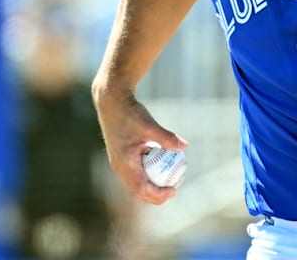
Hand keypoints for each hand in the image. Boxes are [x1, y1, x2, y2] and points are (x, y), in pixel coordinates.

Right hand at [92, 86, 187, 204]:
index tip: (174, 191)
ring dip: (151, 186)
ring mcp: (119, 162)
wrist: (112, 101)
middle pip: (137, 191)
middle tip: (173, 191)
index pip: (141, 189)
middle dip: (155, 195)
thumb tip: (184, 147)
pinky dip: (148, 174)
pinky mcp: (122, 156)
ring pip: (135, 183)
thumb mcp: (149, 125)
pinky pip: (135, 172)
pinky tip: (162, 165)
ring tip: (170, 182)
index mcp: (124, 163)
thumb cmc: (130, 113)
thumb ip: (166, 138)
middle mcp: (119, 166)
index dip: (158, 195)